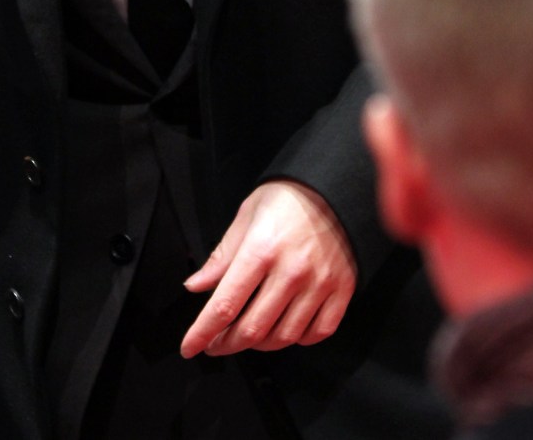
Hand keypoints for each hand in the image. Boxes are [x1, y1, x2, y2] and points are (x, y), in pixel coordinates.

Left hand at [180, 179, 356, 358]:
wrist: (335, 185)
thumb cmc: (286, 198)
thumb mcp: (247, 216)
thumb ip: (222, 256)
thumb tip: (195, 286)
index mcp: (261, 250)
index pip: (225, 305)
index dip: (203, 332)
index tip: (190, 348)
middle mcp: (291, 271)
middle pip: (253, 329)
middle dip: (227, 344)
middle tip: (216, 343)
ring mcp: (319, 283)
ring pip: (284, 337)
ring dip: (260, 344)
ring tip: (248, 334)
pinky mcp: (342, 289)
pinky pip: (318, 332)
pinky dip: (298, 339)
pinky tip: (286, 328)